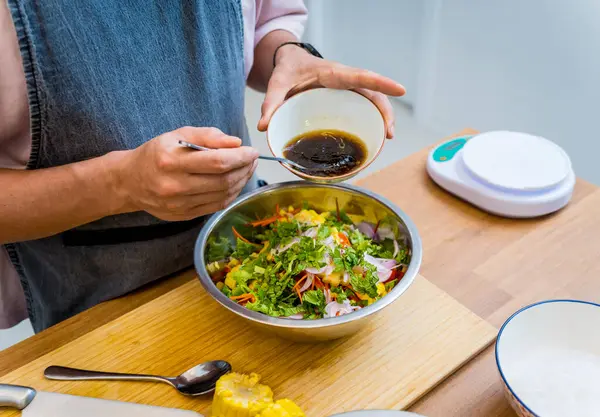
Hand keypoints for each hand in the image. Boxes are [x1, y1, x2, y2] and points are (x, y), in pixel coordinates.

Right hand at [116, 127, 258, 220]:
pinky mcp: (184, 215)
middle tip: (253, 159)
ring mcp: (179, 204)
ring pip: (222, 195)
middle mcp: (174, 185)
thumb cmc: (156, 154)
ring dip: (241, 181)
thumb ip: (207, 136)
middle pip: (223, 180)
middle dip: (244, 169)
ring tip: (247, 169)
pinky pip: (216, 205)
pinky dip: (231, 194)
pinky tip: (236, 183)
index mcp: (171, 161)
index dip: (240, 157)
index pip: (217, 162)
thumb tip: (236, 142)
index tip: (252, 151)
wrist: (131, 182)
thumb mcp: (177, 135)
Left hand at [257, 46, 405, 138]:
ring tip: (386, 137)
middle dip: (385, 111)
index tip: (400, 90)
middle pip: (372, 93)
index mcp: (332, 73)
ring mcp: (347, 90)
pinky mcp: (345, 98)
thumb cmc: (288, 69)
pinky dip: (371, 120)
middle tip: (389, 133)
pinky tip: (372, 137)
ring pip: (372, 101)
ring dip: (382, 118)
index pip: (360, 77)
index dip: (380, 83)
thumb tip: (264, 126)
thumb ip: (271, 102)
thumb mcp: (278, 82)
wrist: (290, 62)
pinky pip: (363, 107)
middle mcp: (345, 80)